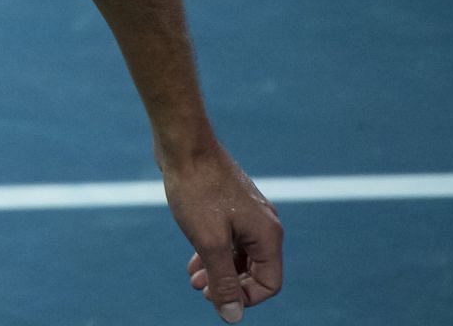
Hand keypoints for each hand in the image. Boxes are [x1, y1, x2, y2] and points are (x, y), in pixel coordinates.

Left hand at [162, 144, 282, 320]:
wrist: (183, 144)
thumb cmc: (197, 190)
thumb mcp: (208, 242)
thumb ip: (222, 280)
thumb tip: (232, 316)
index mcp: (268, 235)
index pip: (269, 284)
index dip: (243, 298)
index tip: (213, 298)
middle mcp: (264, 224)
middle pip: (256, 271)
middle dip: (229, 285)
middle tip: (199, 290)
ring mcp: (248, 213)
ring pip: (241, 255)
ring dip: (219, 271)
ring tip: (194, 280)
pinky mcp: (231, 204)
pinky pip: (230, 238)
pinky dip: (215, 252)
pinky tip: (194, 260)